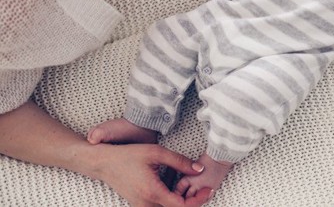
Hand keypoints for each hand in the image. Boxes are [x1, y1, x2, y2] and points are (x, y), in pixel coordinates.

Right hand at [93, 143, 212, 206]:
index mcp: (152, 192)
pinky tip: (178, 187)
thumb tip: (200, 170)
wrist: (104, 163)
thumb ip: (180, 162)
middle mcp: (146, 204)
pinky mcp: (140, 204)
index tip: (209, 190)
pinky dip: (171, 200)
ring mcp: (141, 206)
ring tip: (192, 187)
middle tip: (204, 188)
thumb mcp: (156, 152)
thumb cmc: (128, 155)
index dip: (198, 200)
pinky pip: (159, 206)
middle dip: (193, 202)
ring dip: (182, 202)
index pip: (181, 206)